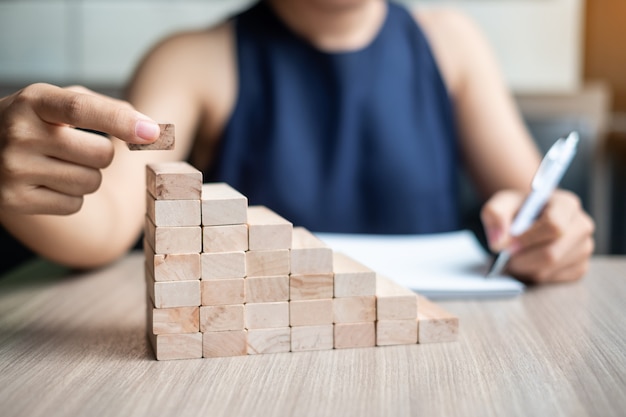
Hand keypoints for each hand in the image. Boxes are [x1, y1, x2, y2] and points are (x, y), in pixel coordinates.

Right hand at [0, 83, 159, 214]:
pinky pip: (74, 205)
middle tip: (75, 147)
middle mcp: (19, 133)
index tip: (152, 132)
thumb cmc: (34, 122)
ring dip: (87, 176)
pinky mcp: (14, 200)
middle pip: (100, 155)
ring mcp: (13, 169)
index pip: (81, 109)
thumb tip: (151, 131)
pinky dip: (71, 196)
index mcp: (34, 101)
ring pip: (91, 183)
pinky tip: (47, 182)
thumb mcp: (58, 102)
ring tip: (57, 163)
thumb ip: (105, 108)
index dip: (120, 121)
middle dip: (101, 154)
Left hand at [481, 189, 594, 282]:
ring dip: (525, 268)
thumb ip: (495, 215)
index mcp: (567, 204)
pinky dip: (533, 276)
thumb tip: (498, 243)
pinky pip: (552, 281)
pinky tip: (526, 264)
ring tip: (514, 258)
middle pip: (552, 253)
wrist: (528, 216)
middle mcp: (582, 226)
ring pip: (550, 269)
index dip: (526, 239)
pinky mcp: (579, 268)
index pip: (553, 226)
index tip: (506, 246)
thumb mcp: (501, 203)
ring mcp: (584, 248)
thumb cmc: (517, 208)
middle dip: (522, 259)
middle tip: (505, 257)